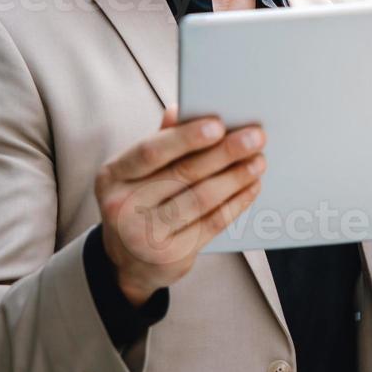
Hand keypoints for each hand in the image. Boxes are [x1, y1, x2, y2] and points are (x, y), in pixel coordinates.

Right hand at [96, 108, 265, 306]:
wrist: (130, 262)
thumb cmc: (140, 202)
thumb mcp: (137, 173)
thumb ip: (160, 142)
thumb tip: (180, 109)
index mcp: (113, 176)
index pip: (151, 151)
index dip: (186, 137)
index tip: (219, 124)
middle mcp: (122, 206)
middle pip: (183, 174)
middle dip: (224, 153)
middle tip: (255, 138)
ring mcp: (145, 235)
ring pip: (201, 199)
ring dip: (235, 178)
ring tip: (258, 162)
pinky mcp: (170, 256)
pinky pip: (211, 224)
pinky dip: (236, 203)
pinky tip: (251, 188)